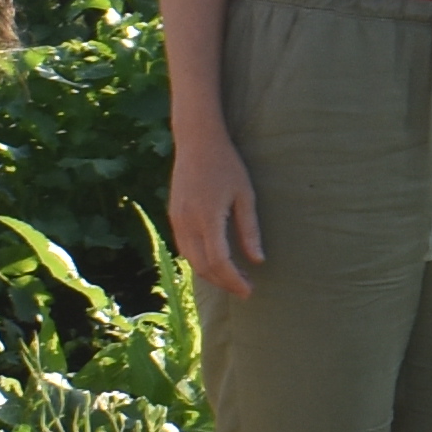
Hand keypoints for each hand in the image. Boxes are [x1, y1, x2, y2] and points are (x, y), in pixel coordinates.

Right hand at [171, 130, 264, 297]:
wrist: (196, 141)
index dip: (234, 280)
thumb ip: (249, 229)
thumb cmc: (226, 164)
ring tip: (233, 279)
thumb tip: (257, 260)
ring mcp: (177, 219)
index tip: (249, 291)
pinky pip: (184, 247)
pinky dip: (199, 261)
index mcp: (207, 218)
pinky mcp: (174, 216)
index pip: (219, 261)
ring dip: (211, 274)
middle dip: (223, 282)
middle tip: (245, 289)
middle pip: (202, 266)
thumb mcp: (245, 195)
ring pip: (191, 260)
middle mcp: (187, 222)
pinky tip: (215, 262)